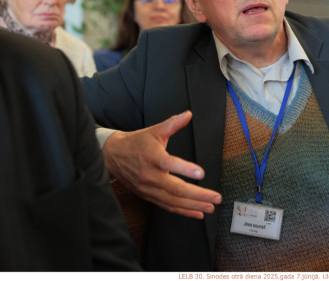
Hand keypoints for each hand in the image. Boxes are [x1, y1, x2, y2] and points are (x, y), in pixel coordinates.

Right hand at [103, 111, 221, 218]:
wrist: (112, 157)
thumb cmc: (137, 143)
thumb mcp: (155, 130)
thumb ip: (173, 123)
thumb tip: (188, 114)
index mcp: (153, 157)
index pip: (170, 164)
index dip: (185, 169)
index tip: (201, 173)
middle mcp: (150, 176)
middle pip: (175, 189)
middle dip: (198, 195)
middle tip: (216, 197)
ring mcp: (149, 189)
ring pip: (173, 201)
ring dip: (194, 206)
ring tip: (211, 207)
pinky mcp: (148, 196)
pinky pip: (167, 206)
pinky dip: (183, 211)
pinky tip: (198, 213)